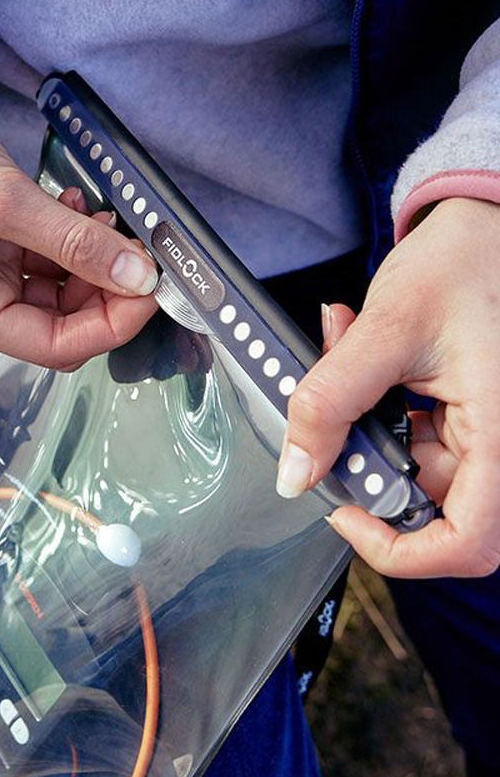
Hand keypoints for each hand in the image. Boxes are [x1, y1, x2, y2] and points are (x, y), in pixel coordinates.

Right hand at [0, 70, 157, 368]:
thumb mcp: (2, 198)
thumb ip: (72, 241)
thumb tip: (136, 275)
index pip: (54, 347)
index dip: (111, 324)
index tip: (150, 289)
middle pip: (62, 325)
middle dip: (106, 292)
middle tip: (139, 253)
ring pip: (60, 295)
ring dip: (92, 264)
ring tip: (106, 222)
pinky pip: (47, 264)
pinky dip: (71, 242)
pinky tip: (77, 210)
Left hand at [278, 197, 499, 577]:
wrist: (486, 227)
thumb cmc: (463, 263)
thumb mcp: (385, 329)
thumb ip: (329, 403)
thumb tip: (296, 472)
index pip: (468, 541)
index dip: (401, 550)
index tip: (348, 517)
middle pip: (431, 509)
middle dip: (366, 464)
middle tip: (334, 418)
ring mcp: (485, 433)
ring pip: (413, 473)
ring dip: (364, 429)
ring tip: (352, 358)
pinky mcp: (467, 420)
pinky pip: (414, 443)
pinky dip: (376, 412)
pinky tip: (364, 359)